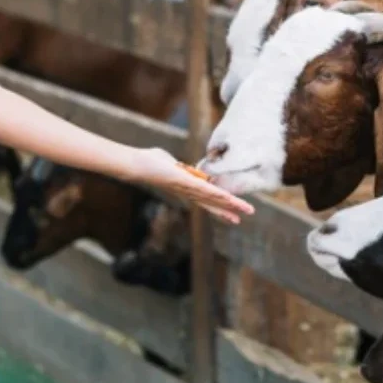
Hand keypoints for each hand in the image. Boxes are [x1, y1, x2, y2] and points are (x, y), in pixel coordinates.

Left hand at [127, 147, 254, 223]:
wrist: (137, 165)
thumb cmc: (151, 162)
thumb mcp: (170, 164)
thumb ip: (178, 166)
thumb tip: (179, 165)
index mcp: (187, 189)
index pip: (208, 201)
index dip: (221, 209)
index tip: (233, 217)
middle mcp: (188, 193)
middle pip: (213, 204)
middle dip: (229, 211)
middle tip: (243, 220)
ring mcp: (187, 188)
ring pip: (214, 198)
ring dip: (230, 204)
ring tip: (245, 210)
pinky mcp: (184, 182)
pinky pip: (205, 189)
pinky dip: (218, 195)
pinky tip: (229, 198)